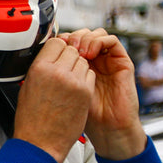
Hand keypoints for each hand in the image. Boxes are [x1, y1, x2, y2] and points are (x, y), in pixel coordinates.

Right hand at [14, 37, 93, 162]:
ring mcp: (73, 82)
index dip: (58, 47)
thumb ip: (40, 68)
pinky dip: (85, 79)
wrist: (41, 142)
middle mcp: (57, 72)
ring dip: (78, 68)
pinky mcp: (85, 92)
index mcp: (39, 69)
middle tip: (62, 70)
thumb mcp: (27, 87)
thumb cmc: (32, 119)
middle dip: (68, 57)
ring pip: (83, 61)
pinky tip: (75, 90)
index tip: (57, 54)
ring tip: (68, 82)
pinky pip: (90, 75)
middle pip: (71, 50)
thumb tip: (50, 56)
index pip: (56, 42)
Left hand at [59, 28, 145, 158]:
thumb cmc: (82, 114)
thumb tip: (40, 57)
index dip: (62, 39)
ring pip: (96, 33)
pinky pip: (112, 41)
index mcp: (76, 66)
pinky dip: (100, 41)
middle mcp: (92, 61)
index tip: (55, 45)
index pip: (69, 40)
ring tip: (79, 51)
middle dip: (73, 37)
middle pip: (82, 34)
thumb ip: (54, 73)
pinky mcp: (122, 62)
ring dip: (85, 38)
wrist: (105, 128)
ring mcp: (107, 60)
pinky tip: (90, 53)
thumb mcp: (61, 91)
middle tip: (67, 47)